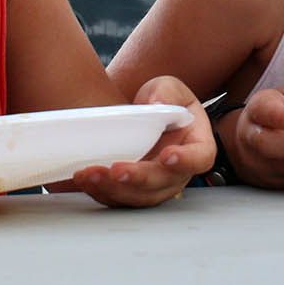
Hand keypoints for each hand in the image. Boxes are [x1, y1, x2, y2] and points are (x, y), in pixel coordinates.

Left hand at [73, 75, 214, 207]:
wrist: (142, 112)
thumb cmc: (162, 100)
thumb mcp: (168, 87)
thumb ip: (166, 92)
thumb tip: (159, 104)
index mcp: (196, 145)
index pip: (199, 157)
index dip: (186, 160)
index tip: (168, 156)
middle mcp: (178, 171)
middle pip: (163, 183)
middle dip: (138, 179)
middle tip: (117, 170)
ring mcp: (155, 184)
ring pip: (139, 196)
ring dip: (113, 189)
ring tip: (91, 175)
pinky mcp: (132, 190)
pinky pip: (118, 197)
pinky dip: (100, 191)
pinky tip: (84, 179)